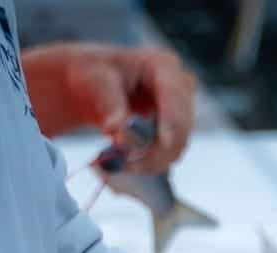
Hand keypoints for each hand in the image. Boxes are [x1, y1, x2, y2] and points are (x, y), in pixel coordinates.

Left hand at [22, 42, 196, 170]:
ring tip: (119, 164)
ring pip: (178, 145)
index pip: (174, 97)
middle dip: (155, 150)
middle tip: (123, 164)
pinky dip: (151, 162)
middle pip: (181, 127)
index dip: (172, 121)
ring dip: (151, 161)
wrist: (94, 85)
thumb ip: (108, 103)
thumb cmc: (94, 73)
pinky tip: (129, 162)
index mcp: (163, 64)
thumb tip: (116, 129)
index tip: (163, 143)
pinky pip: (171, 152)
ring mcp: (183, 108)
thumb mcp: (95, 80)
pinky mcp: (177, 127)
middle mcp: (180, 85)